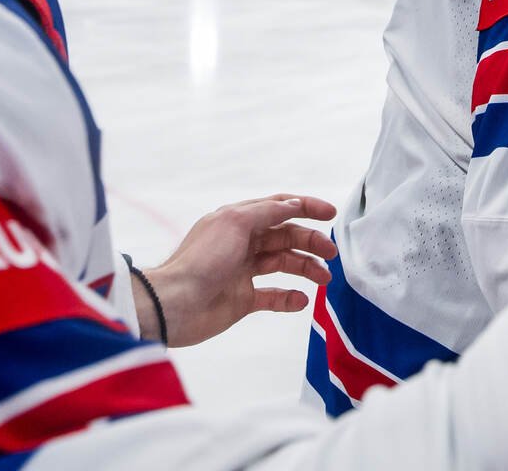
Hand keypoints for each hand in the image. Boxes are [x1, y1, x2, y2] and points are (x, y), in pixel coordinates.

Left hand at [135, 194, 335, 346]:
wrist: (175, 304)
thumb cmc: (202, 260)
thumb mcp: (235, 224)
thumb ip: (267, 212)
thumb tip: (293, 203)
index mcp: (238, 220)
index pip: (278, 208)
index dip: (305, 208)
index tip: (330, 214)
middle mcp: (241, 243)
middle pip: (284, 237)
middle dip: (310, 242)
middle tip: (331, 254)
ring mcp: (242, 271)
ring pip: (282, 265)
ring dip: (305, 268)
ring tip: (324, 279)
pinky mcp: (242, 299)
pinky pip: (272, 296)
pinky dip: (289, 298)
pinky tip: (302, 299)